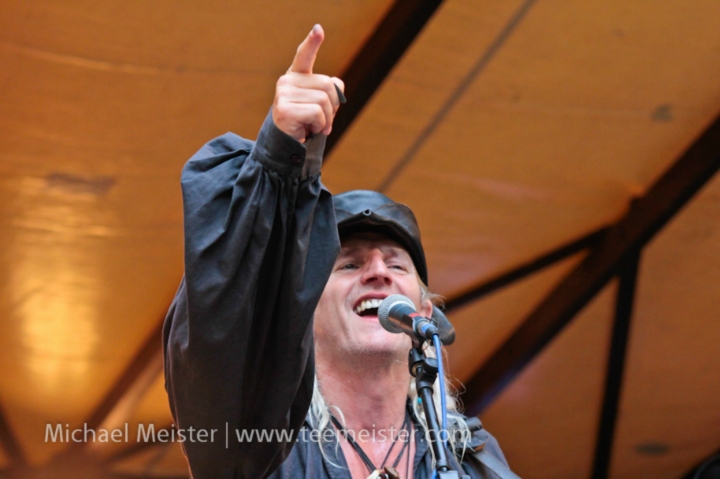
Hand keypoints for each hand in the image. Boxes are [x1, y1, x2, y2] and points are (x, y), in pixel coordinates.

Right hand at [273, 24, 344, 141]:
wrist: (288, 145)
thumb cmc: (306, 123)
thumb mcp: (321, 104)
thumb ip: (332, 90)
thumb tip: (337, 86)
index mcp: (296, 76)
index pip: (304, 56)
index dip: (312, 43)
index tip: (318, 30)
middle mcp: (287, 81)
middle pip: (328, 85)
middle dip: (333, 105)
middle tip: (324, 119)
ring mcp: (283, 93)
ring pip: (324, 100)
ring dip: (327, 118)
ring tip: (316, 126)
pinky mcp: (284, 108)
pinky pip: (317, 113)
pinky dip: (320, 124)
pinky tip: (310, 129)